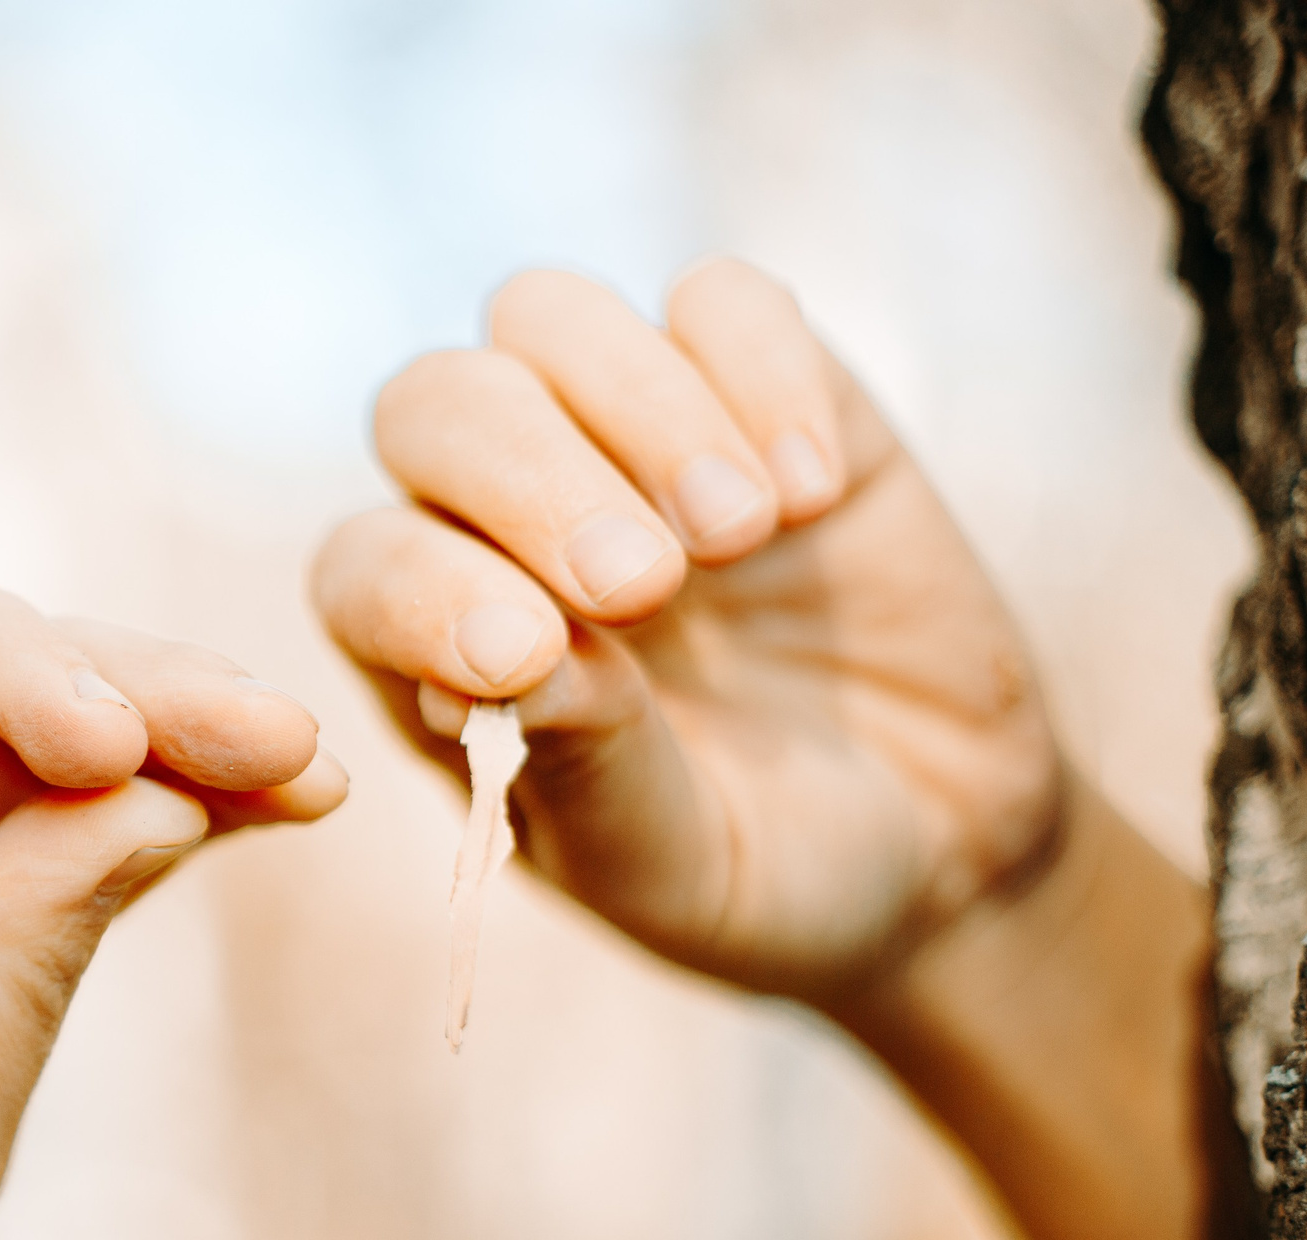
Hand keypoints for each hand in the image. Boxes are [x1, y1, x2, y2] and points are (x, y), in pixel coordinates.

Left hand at [312, 258, 1062, 1008]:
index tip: (529, 653)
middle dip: (526, 476)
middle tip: (648, 584)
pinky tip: (813, 493)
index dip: (424, 590)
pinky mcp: (767, 390)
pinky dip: (759, 370)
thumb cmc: (755, 873)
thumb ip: (579, 770)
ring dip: (636, 409)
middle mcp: (503, 523)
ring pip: (547, 318)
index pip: (366, 566)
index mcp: (438, 646)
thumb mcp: (661, 864)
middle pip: (437, 405)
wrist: (940, 850)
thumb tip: (488, 674)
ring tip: (739, 535)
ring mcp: (627, 440)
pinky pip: (722, 300)